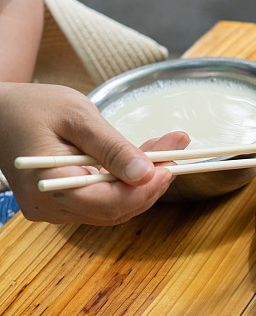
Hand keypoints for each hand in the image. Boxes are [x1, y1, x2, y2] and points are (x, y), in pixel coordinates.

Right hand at [0, 82, 190, 225]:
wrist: (0, 111)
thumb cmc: (32, 107)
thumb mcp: (77, 117)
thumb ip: (112, 147)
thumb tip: (145, 173)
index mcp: (49, 186)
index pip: (108, 203)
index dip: (145, 190)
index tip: (170, 167)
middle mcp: (52, 207)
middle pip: (116, 208)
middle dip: (152, 183)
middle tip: (177, 153)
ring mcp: (58, 208)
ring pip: (115, 205)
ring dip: (145, 180)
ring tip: (169, 148)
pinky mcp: (67, 202)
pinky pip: (106, 197)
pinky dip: (129, 179)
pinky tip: (148, 157)